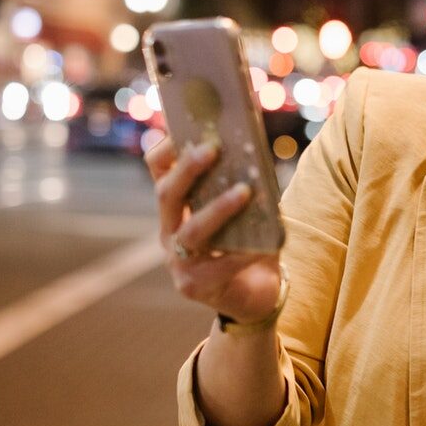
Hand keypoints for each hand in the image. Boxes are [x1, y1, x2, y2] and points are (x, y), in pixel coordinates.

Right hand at [143, 135, 284, 323]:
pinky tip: (267, 244)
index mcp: (176, 209)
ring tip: (244, 191)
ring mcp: (178, 261)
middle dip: (187, 170)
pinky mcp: (194, 286)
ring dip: (217, 209)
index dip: (165, 150)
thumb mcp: (245, 213)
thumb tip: (257, 155)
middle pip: (167, 195)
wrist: (253, 297)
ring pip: (191, 231)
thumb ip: (245, 187)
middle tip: (212, 149)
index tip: (182, 128)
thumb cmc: (248, 246)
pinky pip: (221, 265)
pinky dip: (245, 253)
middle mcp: (169, 232)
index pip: (158, 172)